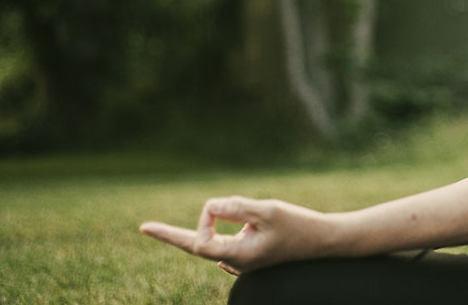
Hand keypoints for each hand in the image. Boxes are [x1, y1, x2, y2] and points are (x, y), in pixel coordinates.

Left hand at [140, 197, 330, 274]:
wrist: (324, 240)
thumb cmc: (299, 224)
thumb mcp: (267, 210)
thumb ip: (236, 207)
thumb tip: (210, 206)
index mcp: (238, 256)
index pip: (200, 242)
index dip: (202, 221)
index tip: (217, 205)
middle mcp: (236, 262)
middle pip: (197, 246)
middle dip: (173, 235)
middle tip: (144, 228)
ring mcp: (241, 260)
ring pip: (215, 237)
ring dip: (218, 220)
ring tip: (247, 212)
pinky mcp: (248, 254)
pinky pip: (226, 239)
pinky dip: (226, 225)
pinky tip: (226, 223)